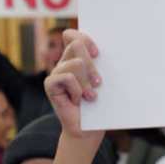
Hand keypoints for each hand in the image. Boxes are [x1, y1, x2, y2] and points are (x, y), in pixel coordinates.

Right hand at [45, 29, 105, 143]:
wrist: (89, 128)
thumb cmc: (100, 104)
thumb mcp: (105, 82)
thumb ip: (103, 65)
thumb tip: (114, 52)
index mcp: (76, 58)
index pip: (72, 35)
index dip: (85, 39)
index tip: (98, 54)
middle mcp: (65, 62)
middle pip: (77, 45)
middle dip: (91, 64)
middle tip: (98, 82)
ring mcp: (56, 73)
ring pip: (75, 62)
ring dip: (87, 81)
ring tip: (91, 95)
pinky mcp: (50, 85)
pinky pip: (66, 77)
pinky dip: (77, 90)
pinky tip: (79, 100)